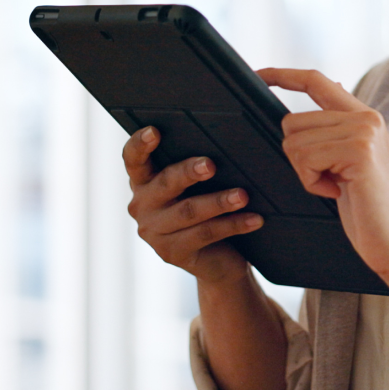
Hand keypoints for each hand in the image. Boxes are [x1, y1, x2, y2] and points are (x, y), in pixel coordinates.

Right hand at [123, 126, 263, 284]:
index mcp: (144, 181)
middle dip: (189, 172)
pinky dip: (233, 224)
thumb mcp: (199, 185)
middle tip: (211, 164)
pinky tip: (254, 218)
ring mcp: (154, 232)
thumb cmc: (208, 207)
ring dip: (219, 201)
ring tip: (243, 195)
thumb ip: (200, 165)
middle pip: (166, 183)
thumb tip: (229, 140)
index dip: (140, 144)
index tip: (154, 131)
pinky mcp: (172, 253)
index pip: (134, 159)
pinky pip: (206, 234)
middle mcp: (142, 205)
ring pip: (189, 211)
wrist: (215, 258)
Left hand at [257, 68, 388, 280]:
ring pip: (295, 141)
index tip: (259, 75)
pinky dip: (311, 182)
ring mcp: (364, 131)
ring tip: (336, 187)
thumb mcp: (349, 164)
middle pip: (293, 121)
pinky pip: (305, 158)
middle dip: (298, 158)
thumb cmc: (369, 211)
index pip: (317, 81)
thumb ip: (336, 132)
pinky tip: (337, 193)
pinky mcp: (359, 150)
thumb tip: (321, 99)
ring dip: (305, 173)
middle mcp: (366, 117)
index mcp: (364, 117)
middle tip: (328, 180)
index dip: (284, 75)